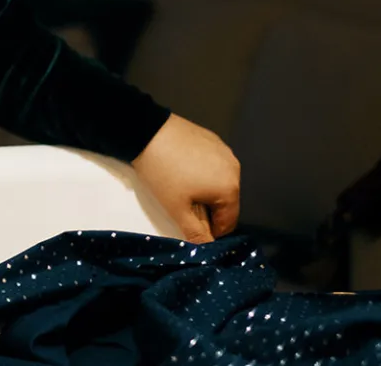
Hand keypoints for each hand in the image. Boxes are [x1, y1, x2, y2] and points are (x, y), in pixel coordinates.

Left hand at [131, 113, 240, 242]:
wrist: (146, 131)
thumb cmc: (162, 173)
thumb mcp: (176, 208)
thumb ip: (195, 232)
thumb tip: (207, 249)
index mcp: (230, 188)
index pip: (229, 222)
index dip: (212, 231)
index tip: (193, 230)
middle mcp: (235, 169)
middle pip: (226, 201)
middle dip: (208, 210)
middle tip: (184, 208)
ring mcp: (225, 151)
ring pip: (220, 182)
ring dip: (206, 191)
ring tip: (182, 189)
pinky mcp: (213, 140)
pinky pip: (214, 165)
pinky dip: (203, 172)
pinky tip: (183, 170)